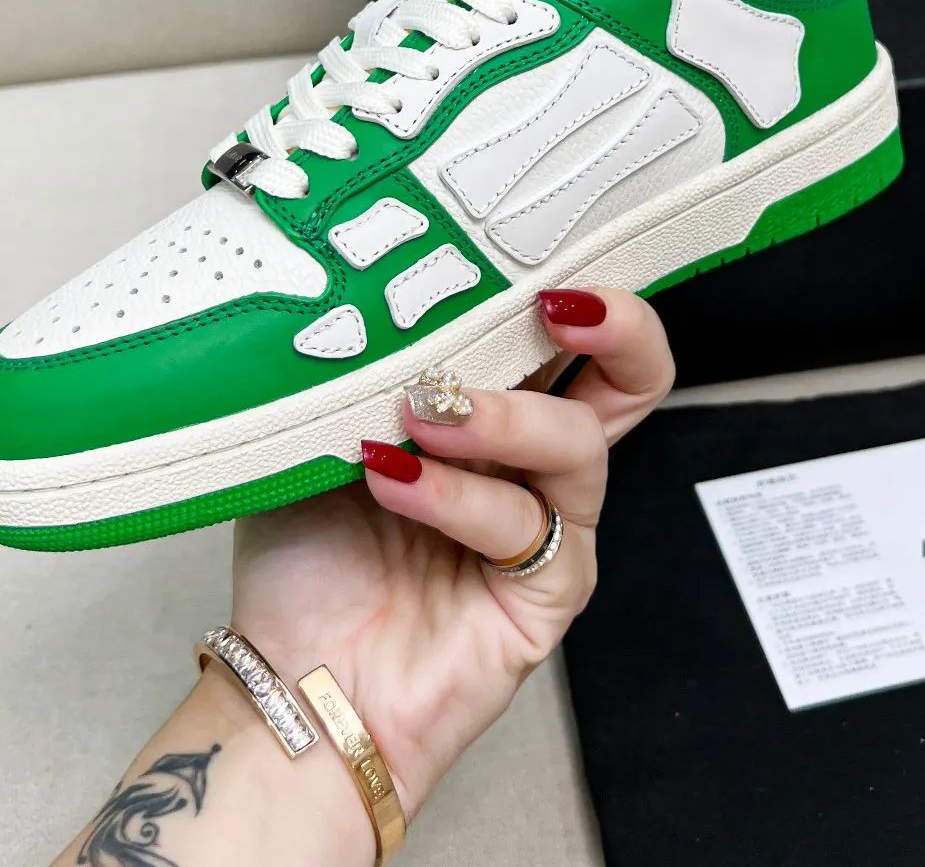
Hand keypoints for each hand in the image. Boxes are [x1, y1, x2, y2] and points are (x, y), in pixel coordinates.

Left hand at [229, 286, 674, 816]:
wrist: (291, 681)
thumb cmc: (308, 559)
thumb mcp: (322, 434)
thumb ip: (364, 370)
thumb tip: (374, 292)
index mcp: (495, 410)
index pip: (565, 333)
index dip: (571, 282)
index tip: (528, 242)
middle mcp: (533, 462)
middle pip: (633, 379)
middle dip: (619, 326)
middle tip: (554, 306)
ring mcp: (547, 527)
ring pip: (576, 445)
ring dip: (499, 418)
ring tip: (423, 415)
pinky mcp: (545, 594)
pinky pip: (525, 528)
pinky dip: (457, 497)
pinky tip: (393, 481)